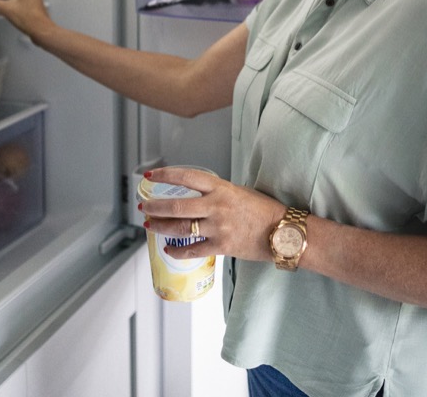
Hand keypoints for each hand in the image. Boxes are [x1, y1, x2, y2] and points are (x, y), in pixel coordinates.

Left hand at [139, 166, 285, 262]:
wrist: (282, 231)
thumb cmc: (264, 210)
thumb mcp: (240, 192)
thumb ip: (218, 193)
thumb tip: (199, 196)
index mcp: (221, 188)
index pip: (187, 177)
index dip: (165, 175)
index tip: (150, 175)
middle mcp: (217, 206)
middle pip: (177, 206)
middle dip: (156, 207)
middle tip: (144, 207)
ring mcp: (218, 227)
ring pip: (181, 228)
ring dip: (161, 227)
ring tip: (149, 225)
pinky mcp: (222, 247)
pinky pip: (193, 250)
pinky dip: (177, 251)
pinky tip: (168, 249)